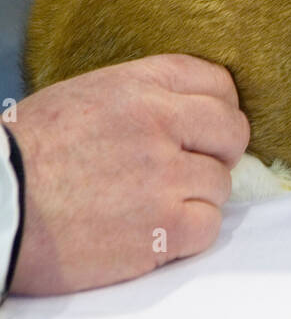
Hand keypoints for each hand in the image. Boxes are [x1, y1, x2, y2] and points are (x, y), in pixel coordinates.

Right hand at [10, 55, 249, 294]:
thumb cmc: (29, 153)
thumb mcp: (88, 96)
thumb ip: (143, 98)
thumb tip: (185, 112)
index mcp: (142, 85)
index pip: (217, 83)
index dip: (219, 108)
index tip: (207, 129)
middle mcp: (161, 122)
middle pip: (233, 131)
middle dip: (220, 151)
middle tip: (192, 169)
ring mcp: (165, 175)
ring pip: (221, 183)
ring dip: (195, 197)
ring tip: (153, 205)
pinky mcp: (163, 226)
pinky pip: (208, 227)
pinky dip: (186, 234)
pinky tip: (153, 232)